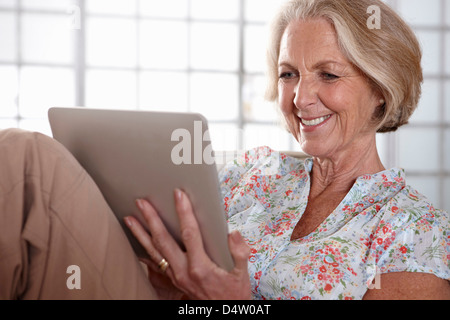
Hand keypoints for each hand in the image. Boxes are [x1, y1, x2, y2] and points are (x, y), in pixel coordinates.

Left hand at [124, 189, 251, 299]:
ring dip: (140, 233)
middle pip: (163, 240)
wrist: (222, 314)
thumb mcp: (242, 275)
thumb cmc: (232, 294)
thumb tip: (233, 234)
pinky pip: (155, 263)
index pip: (190, 234)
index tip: (179, 195)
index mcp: (200, 267)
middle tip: (141, 203)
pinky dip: (144, 251)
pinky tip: (136, 243)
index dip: (184, 212)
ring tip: (129, 218)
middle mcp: (183, 271)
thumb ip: (240, 253)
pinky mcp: (173, 279)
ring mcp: (175, 276)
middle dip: (151, 219)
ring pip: (154, 251)